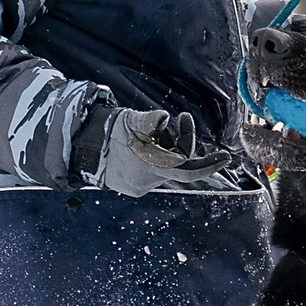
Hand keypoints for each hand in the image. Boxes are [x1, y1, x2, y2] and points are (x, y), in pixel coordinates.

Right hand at [80, 106, 234, 196]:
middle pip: (178, 162)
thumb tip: (164, 118)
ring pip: (166, 166)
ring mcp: (140, 187)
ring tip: (152, 131)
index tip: (226, 157)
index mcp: (150, 167)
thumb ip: (150, 120)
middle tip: (180, 118)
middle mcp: (148, 181)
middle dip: (181, 140)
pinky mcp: (133, 188)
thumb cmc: (107, 132)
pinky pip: (153, 171)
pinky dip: (154, 156)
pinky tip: (141, 145)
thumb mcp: (130, 121)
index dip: (209, 164)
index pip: (189, 170)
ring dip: (166, 147)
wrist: (80, 149)